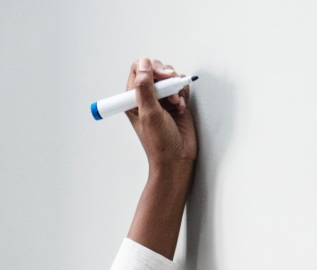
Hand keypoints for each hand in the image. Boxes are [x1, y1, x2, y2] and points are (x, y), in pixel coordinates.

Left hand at [124, 58, 197, 174]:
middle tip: (170, 94)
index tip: (161, 79)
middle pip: (156, 70)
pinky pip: (180, 87)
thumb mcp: (149, 113)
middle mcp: (147, 97)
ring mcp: (162, 99)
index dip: (151, 69)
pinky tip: (181, 107)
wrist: (177, 158)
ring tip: (175, 104)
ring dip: (175, 87)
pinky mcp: (175, 103)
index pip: (139, 70)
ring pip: (170, 77)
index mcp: (133, 99)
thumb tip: (144, 63)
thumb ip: (144, 87)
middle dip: (166, 78)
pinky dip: (183, 94)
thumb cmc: (159, 143)